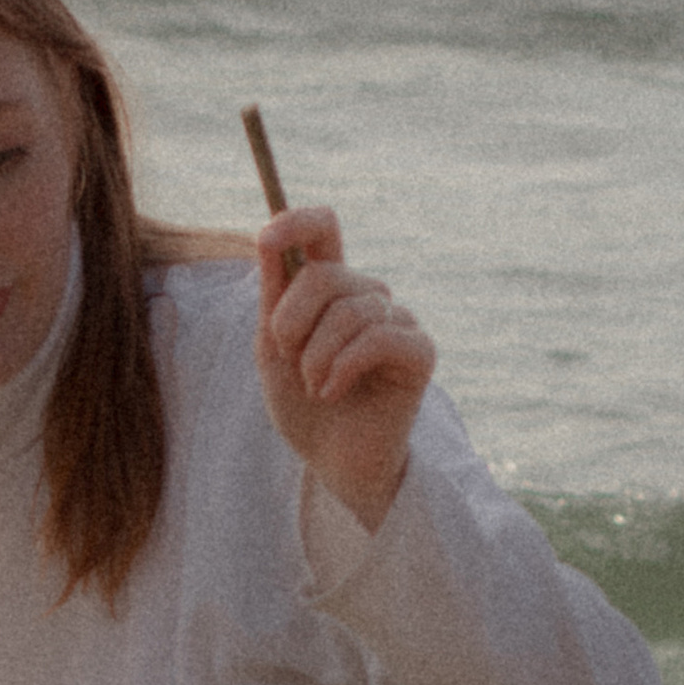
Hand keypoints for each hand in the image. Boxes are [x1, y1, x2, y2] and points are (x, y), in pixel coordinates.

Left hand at [255, 205, 434, 533]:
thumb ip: (273, 295)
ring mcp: (397, 320)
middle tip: (288, 360)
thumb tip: (265, 232)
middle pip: (325, 274)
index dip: (296, 221)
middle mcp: (367, 295)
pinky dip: (344, 368)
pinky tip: (332, 392)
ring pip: (349, 311)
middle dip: (291, 322)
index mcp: (331, 288)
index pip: (323, 228)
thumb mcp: (273, 348)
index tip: (265, 237)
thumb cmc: (303, 406)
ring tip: (314, 388)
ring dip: (316, 357)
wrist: (332, 462)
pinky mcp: (419, 351)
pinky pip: (378, 338)